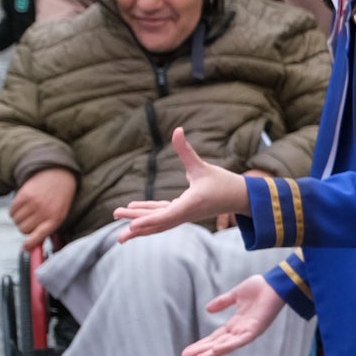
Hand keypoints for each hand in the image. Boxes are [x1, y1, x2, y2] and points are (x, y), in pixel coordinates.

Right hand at [8, 167, 75, 244]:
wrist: (57, 175)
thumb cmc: (59, 199)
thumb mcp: (59, 213)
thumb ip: (48, 227)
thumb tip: (32, 244)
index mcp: (55, 219)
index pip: (40, 235)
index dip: (31, 244)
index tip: (24, 248)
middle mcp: (44, 212)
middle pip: (24, 230)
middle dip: (25, 228)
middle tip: (31, 221)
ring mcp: (33, 204)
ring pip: (16, 221)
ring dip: (19, 219)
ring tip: (28, 212)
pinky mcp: (23, 196)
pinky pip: (11, 211)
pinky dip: (14, 212)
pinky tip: (22, 207)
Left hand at [115, 130, 251, 240]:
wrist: (240, 198)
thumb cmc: (223, 182)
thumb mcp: (202, 166)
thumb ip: (186, 151)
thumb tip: (177, 130)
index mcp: (190, 204)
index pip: (166, 215)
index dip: (148, 219)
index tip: (132, 225)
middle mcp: (184, 214)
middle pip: (156, 221)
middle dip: (135, 222)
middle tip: (115, 217)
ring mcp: (183, 215)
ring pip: (157, 221)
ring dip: (138, 221)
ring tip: (117, 218)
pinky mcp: (182, 212)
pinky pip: (161, 216)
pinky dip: (147, 214)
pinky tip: (134, 207)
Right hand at [181, 275, 286, 355]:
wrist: (276, 283)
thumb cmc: (260, 288)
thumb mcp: (236, 295)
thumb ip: (223, 303)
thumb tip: (207, 309)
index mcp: (236, 323)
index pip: (215, 337)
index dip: (201, 344)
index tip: (186, 351)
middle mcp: (241, 330)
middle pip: (217, 344)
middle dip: (201, 351)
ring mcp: (248, 331)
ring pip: (226, 345)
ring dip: (212, 353)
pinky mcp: (256, 329)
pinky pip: (241, 340)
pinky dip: (229, 346)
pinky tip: (216, 350)